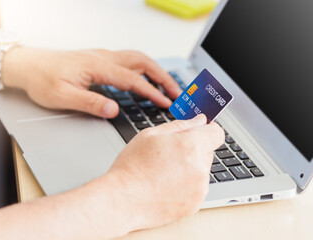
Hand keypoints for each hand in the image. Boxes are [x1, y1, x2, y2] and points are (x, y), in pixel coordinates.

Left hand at [3, 47, 180, 117]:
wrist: (28, 65)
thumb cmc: (42, 79)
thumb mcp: (62, 96)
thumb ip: (90, 102)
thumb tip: (113, 109)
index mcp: (97, 66)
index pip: (132, 79)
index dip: (152, 92)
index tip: (166, 102)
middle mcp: (103, 58)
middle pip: (142, 62)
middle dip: (162, 76)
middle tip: (177, 92)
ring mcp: (102, 57)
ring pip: (137, 59)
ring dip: (155, 71)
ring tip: (167, 86)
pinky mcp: (99, 60)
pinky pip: (128, 61)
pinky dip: (143, 70)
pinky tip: (144, 80)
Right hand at [106, 114, 223, 229]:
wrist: (122, 199)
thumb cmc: (132, 166)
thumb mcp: (151, 135)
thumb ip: (180, 125)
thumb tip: (200, 120)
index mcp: (191, 146)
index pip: (216, 132)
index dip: (206, 130)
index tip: (197, 133)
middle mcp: (200, 168)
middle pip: (208, 151)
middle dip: (194, 149)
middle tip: (169, 154)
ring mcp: (200, 189)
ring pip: (202, 170)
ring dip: (190, 168)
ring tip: (164, 173)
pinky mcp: (196, 204)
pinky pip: (197, 188)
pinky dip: (187, 185)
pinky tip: (166, 185)